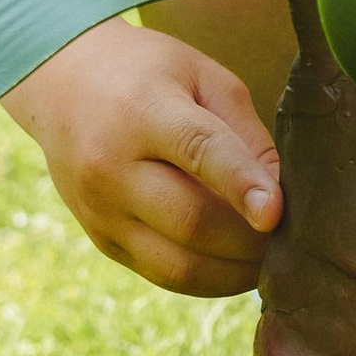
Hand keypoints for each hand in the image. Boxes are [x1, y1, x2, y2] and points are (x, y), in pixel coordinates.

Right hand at [3, 17, 279, 294]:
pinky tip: (237, 265)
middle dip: (252, 239)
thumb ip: (246, 134)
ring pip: (178, 265)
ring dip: (235, 272)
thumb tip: (280, 200)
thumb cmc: (150, 74)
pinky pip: (164, 276)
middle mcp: (111, 166)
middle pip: (191, 220)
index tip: (277, 213)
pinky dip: (210, 280)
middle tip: (293, 237)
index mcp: (141, 110)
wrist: (63, 84)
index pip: (197, 150)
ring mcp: (101, 211)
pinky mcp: (102, 241)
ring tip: (271, 258)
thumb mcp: (203, 77)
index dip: (242, 184)